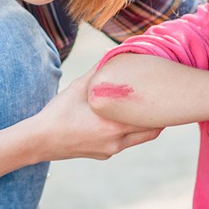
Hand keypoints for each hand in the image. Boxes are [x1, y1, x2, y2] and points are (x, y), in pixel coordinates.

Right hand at [34, 68, 163, 161]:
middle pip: (151, 132)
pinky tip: (121, 119)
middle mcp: (116, 141)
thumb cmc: (58, 112)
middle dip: (159, 118)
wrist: (39, 141)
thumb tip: (112, 53)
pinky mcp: (103, 154)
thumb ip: (99, 71)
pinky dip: (127, 132)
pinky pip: (123, 143)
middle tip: (166, 103)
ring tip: (147, 109)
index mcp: (113, 124)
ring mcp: (110, 150)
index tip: (168, 95)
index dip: (162, 108)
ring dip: (143, 126)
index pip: (151, 119)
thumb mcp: (78, 87)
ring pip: (138, 139)